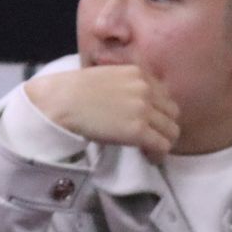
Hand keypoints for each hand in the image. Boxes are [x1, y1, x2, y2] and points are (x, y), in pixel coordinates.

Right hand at [24, 66, 179, 160]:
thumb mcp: (107, 75)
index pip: (164, 95)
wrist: (59, 101)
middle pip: (172, 113)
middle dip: (164, 126)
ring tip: (150, 149)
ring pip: (172, 131)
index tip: (150, 121)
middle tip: (152, 137)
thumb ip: (127, 84)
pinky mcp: (138, 130)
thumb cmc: (72, 90)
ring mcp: (144, 110)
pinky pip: (162, 145)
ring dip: (164, 141)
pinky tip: (149, 158)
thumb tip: (136, 101)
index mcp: (139, 73)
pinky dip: (158, 154)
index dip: (159, 111)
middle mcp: (146, 89)